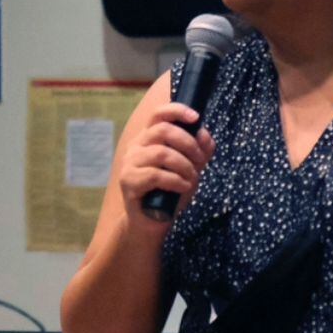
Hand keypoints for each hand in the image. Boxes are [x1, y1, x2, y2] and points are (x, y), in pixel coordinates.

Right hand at [118, 103, 215, 227]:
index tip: (196, 118)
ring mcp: (130, 163)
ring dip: (184, 166)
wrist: (152, 222)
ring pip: (161, 153)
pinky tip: (183, 188)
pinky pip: (155, 175)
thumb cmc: (170, 191)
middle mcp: (136, 146)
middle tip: (201, 162)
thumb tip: (204, 134)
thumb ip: (200, 150)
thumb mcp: (191, 168)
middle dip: (189, 144)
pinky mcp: (128, 181)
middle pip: (163, 130)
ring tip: (192, 179)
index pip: (159, 114)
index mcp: (149, 138)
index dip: (177, 111)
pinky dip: (175, 180)